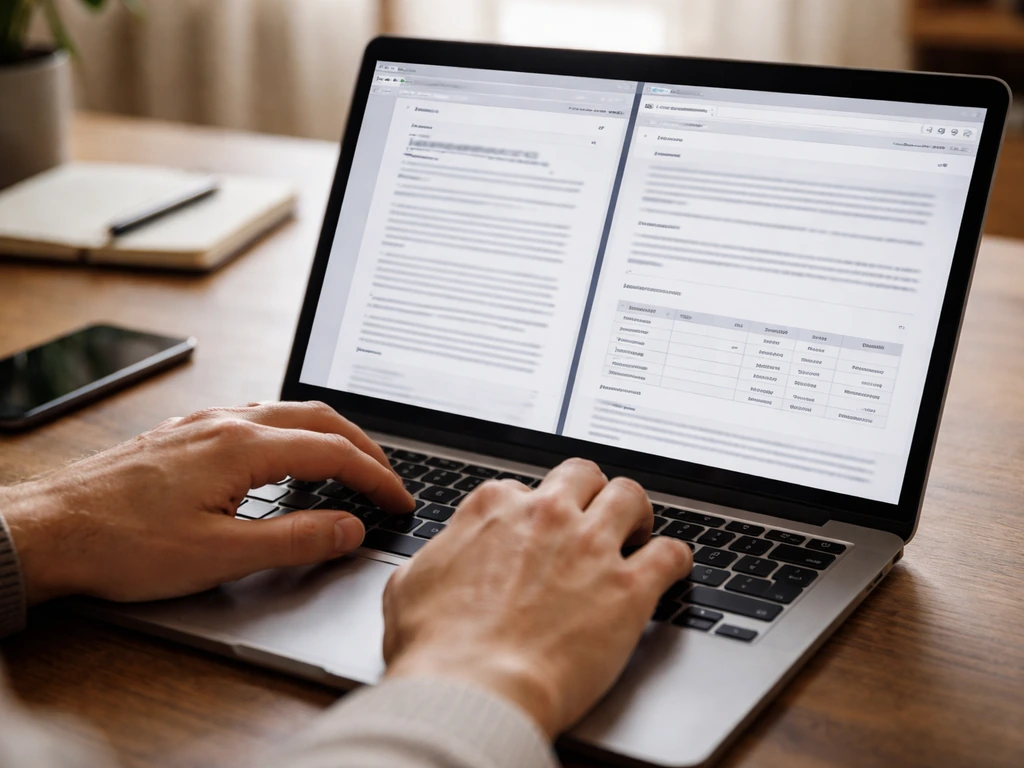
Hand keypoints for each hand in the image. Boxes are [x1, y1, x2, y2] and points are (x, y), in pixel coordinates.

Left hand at [0, 401, 413, 604]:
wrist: (47, 529)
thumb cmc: (121, 545)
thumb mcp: (218, 555)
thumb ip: (294, 540)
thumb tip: (349, 529)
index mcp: (242, 446)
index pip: (334, 453)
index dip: (376, 477)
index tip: (399, 501)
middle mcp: (227, 423)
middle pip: (319, 419)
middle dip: (364, 447)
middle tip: (387, 479)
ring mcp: (204, 423)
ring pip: (287, 412)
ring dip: (329, 435)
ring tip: (349, 466)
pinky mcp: (185, 433)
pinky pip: (256, 417)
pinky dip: (293, 433)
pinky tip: (285, 458)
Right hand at [381, 458, 692, 738]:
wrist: (473, 690)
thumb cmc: (436, 648)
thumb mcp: (408, 586)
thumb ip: (431, 559)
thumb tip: (434, 560)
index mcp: (494, 509)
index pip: (521, 489)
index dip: (529, 512)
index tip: (534, 532)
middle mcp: (547, 516)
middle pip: (582, 474)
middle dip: (588, 491)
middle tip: (592, 516)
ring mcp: (590, 547)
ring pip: (631, 496)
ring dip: (636, 512)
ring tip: (638, 530)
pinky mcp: (628, 588)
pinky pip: (671, 553)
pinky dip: (675, 557)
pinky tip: (672, 567)